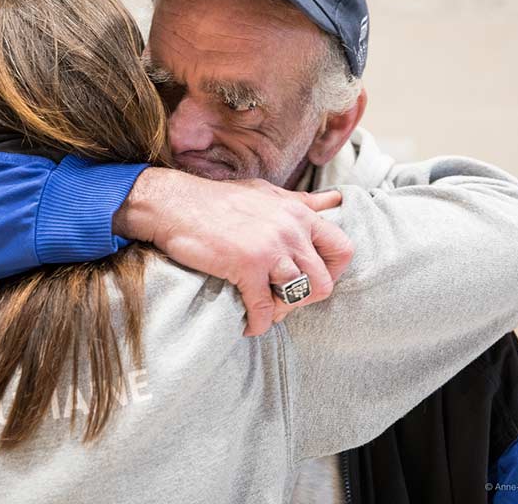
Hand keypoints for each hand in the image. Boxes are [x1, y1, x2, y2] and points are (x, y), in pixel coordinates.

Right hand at [112, 168, 353, 335]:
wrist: (174, 204)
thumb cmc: (217, 200)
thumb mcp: (267, 193)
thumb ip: (302, 202)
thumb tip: (336, 201)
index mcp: (299, 213)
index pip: (343, 249)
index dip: (333, 272)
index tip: (311, 279)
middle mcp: (291, 230)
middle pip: (324, 282)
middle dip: (306, 298)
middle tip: (284, 299)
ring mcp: (270, 249)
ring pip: (299, 297)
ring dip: (282, 312)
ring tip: (265, 310)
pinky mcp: (246, 267)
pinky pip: (265, 309)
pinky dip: (257, 324)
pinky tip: (247, 324)